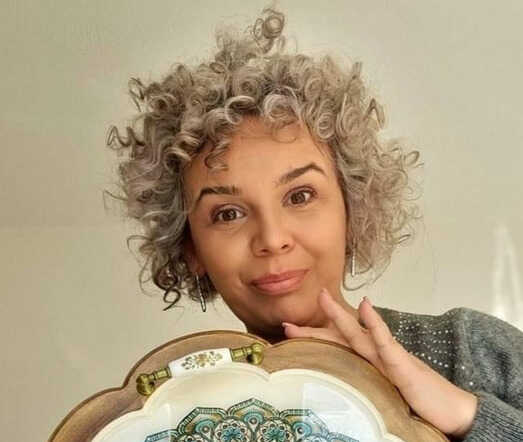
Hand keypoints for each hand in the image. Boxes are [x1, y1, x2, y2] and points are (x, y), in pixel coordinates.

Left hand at [282, 288, 477, 438]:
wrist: (451, 410)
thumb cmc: (418, 400)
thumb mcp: (383, 392)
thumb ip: (363, 382)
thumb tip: (340, 383)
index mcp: (369, 362)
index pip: (337, 347)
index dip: (314, 337)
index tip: (289, 331)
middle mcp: (376, 356)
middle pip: (341, 336)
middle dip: (315, 325)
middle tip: (289, 318)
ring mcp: (389, 358)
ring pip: (358, 334)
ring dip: (339, 316)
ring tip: (323, 298)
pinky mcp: (403, 366)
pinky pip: (386, 343)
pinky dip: (375, 324)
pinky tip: (366, 308)